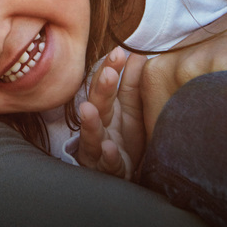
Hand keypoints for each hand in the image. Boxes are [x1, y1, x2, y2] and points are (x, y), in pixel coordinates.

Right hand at [76, 47, 146, 179]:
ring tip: (89, 109)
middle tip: (108, 73)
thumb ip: (132, 84)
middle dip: (101, 89)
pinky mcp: (107, 170)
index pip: (104, 84)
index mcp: (107, 108)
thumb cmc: (123, 138)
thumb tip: (137, 53)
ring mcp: (99, 148)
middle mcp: (99, 125)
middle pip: (98, 105)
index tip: (119, 52)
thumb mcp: (131, 109)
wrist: (122, 174)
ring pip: (92, 134)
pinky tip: (109, 149)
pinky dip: (107, 157)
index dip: (110, 68)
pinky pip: (107, 164)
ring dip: (90, 122)